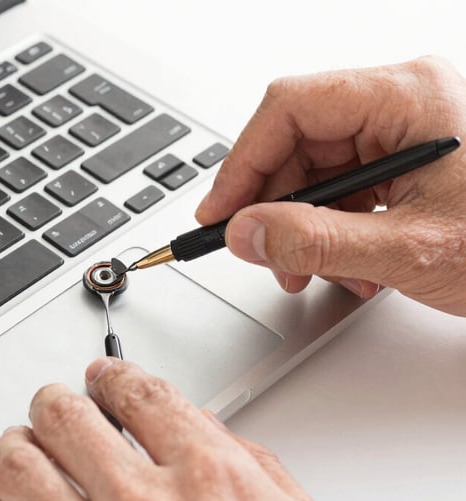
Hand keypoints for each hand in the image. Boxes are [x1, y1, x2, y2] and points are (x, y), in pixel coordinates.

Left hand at [0, 358, 345, 500]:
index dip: (112, 374)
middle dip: (55, 402)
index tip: (102, 376)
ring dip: (15, 448)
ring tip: (20, 447)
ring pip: (20, 470)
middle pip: (66, 418)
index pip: (139, 393)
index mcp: (209, 479)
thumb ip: (250, 463)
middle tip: (55, 406)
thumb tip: (200, 426)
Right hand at [195, 56, 465, 314]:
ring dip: (302, 226)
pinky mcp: (409, 163)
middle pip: (299, 141)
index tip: (220, 212)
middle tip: (261, 253)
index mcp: (408, 96)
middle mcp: (404, 103)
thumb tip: (246, 232)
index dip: (242, 163)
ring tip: (310, 273)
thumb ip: (317, 241)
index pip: (290, 108)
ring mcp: (406, 132)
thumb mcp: (412, 249)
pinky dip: (332, 230)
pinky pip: (345, 188)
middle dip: (274, 206)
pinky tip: (347, 267)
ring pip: (317, 170)